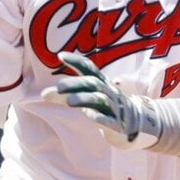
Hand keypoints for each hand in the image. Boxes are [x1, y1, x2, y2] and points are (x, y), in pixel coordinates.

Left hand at [42, 51, 161, 149]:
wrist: (135, 123)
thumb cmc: (106, 106)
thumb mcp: (90, 95)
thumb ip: (69, 93)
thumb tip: (44, 93)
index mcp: (101, 82)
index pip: (89, 67)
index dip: (76, 60)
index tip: (59, 55)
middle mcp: (108, 91)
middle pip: (91, 83)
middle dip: (75, 84)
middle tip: (58, 88)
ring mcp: (114, 107)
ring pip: (99, 100)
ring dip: (84, 99)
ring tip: (69, 101)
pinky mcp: (118, 124)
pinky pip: (110, 120)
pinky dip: (100, 118)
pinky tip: (90, 116)